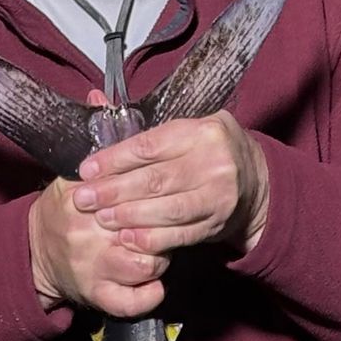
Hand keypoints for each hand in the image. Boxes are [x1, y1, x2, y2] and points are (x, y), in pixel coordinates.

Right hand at [28, 176, 168, 320]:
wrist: (33, 251)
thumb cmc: (62, 213)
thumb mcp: (71, 182)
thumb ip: (104, 172)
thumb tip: (140, 161)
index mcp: (84, 202)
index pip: (132, 195)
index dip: (153, 197)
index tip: (157, 199)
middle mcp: (89, 236)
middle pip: (145, 230)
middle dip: (161, 228)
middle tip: (161, 227)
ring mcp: (94, 269)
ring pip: (146, 265)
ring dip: (160, 259)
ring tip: (156, 252)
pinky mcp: (97, 295)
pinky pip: (131, 303)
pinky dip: (150, 296)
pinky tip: (156, 285)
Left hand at [72, 111, 270, 257]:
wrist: (255, 182)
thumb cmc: (209, 151)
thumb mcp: (186, 130)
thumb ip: (144, 128)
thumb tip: (95, 100)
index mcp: (202, 132)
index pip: (149, 146)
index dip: (114, 160)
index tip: (87, 170)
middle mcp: (214, 163)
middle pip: (155, 180)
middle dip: (114, 191)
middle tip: (85, 199)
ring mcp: (218, 197)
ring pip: (166, 209)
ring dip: (129, 216)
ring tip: (102, 219)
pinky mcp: (216, 224)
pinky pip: (180, 235)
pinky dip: (151, 239)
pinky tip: (128, 239)